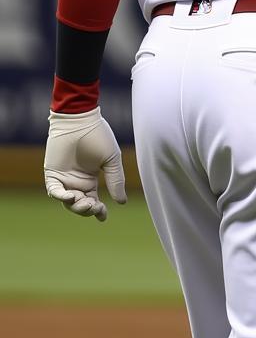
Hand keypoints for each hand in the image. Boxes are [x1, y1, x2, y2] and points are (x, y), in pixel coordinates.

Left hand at [44, 107, 126, 221]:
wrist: (81, 121)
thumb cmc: (98, 136)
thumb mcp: (111, 160)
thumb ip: (116, 179)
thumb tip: (121, 202)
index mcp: (90, 178)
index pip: (93, 200)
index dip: (97, 211)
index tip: (103, 217)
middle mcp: (76, 181)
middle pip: (79, 204)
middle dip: (87, 209)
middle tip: (95, 206)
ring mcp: (63, 178)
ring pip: (67, 202)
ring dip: (76, 206)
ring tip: (86, 202)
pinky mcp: (52, 173)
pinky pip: (54, 191)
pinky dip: (61, 196)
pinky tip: (72, 196)